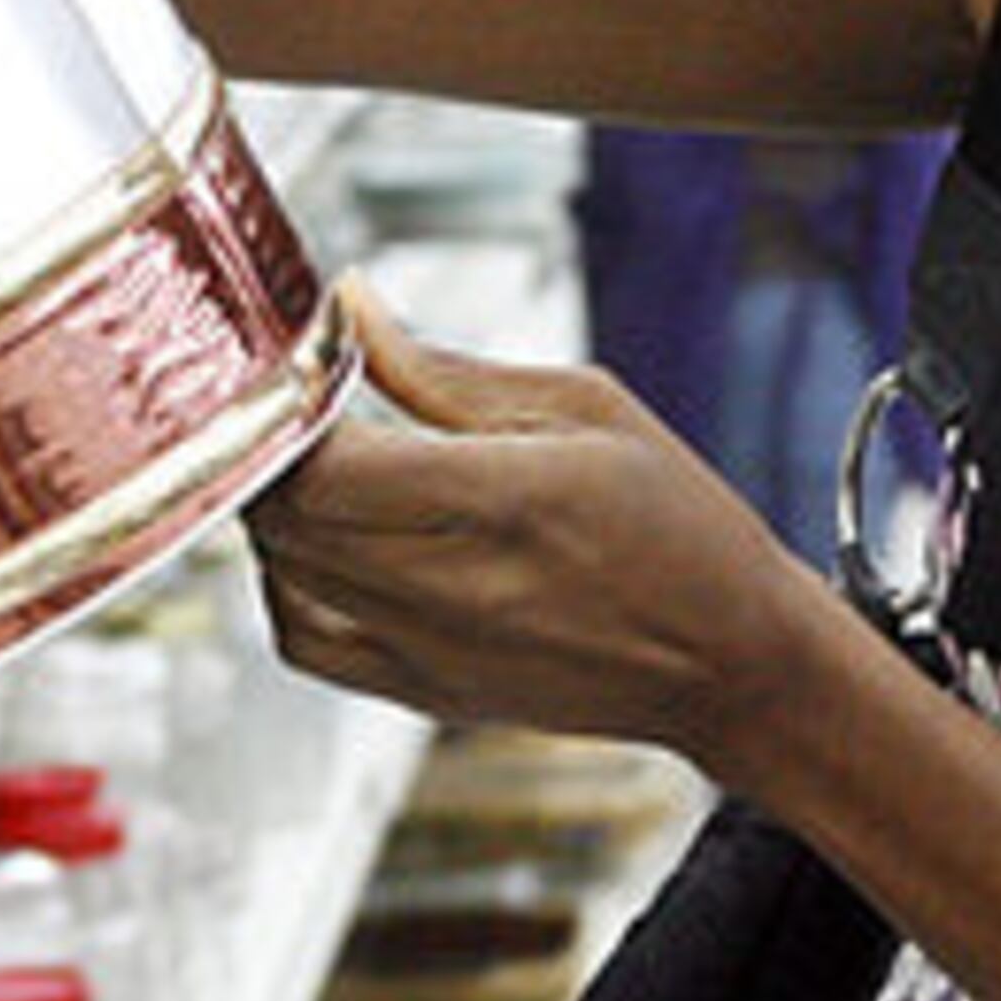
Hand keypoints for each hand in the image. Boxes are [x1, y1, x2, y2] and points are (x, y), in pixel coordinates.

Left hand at [247, 288, 828, 765]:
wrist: (731, 662)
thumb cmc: (678, 525)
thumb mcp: (585, 408)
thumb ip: (445, 369)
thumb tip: (350, 307)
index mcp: (505, 501)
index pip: (326, 465)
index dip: (284, 409)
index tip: (294, 365)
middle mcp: (454, 589)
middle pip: (285, 519)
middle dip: (269, 450)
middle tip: (294, 402)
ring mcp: (430, 652)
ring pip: (280, 574)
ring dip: (276, 511)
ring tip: (319, 464)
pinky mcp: (423, 693)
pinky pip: (303, 638)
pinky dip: (286, 583)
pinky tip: (327, 542)